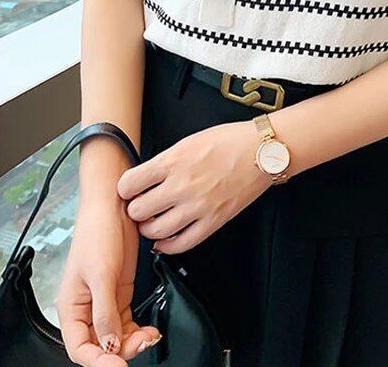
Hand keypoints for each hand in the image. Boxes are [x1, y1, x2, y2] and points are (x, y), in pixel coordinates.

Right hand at [57, 196, 160, 365]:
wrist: (115, 206)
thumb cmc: (98, 232)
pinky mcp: (120, 292)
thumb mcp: (101, 274)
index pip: (79, 348)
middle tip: (141, 344)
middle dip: (120, 351)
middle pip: (100, 345)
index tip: (118, 366)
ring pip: (116, 336)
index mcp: (71, 306)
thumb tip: (109, 344)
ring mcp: (104, 300)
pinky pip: (127, 322)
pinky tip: (150, 330)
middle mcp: (86, 307)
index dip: (98, 361)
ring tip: (149, 336)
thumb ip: (104, 312)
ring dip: (132, 342)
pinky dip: (138, 330)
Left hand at [117, 120, 269, 253]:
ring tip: (153, 221)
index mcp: (173, 161)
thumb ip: (164, 162)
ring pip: (155, 231)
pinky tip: (166, 239)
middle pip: (137, 211)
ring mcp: (198, 206)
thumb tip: (144, 179)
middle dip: (135, 209)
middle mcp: (182, 185)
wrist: (261, 152)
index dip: (125, 188)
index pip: (129, 184)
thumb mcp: (188, 141)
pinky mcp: (213, 221)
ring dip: (149, 228)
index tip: (130, 189)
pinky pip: (181, 244)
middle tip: (141, 205)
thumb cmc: (229, 141)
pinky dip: (167, 246)